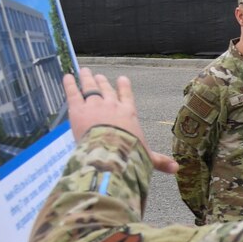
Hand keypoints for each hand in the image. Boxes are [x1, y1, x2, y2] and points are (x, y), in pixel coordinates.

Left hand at [63, 70, 179, 173]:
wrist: (111, 152)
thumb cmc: (130, 154)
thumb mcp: (147, 157)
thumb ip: (159, 161)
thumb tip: (176, 169)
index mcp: (129, 113)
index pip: (127, 96)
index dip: (124, 87)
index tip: (122, 79)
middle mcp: (112, 105)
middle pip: (106, 90)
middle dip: (102, 82)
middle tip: (98, 76)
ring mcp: (94, 105)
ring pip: (90, 88)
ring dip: (87, 79)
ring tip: (85, 72)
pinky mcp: (77, 109)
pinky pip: (73, 93)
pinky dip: (69, 84)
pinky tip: (66, 76)